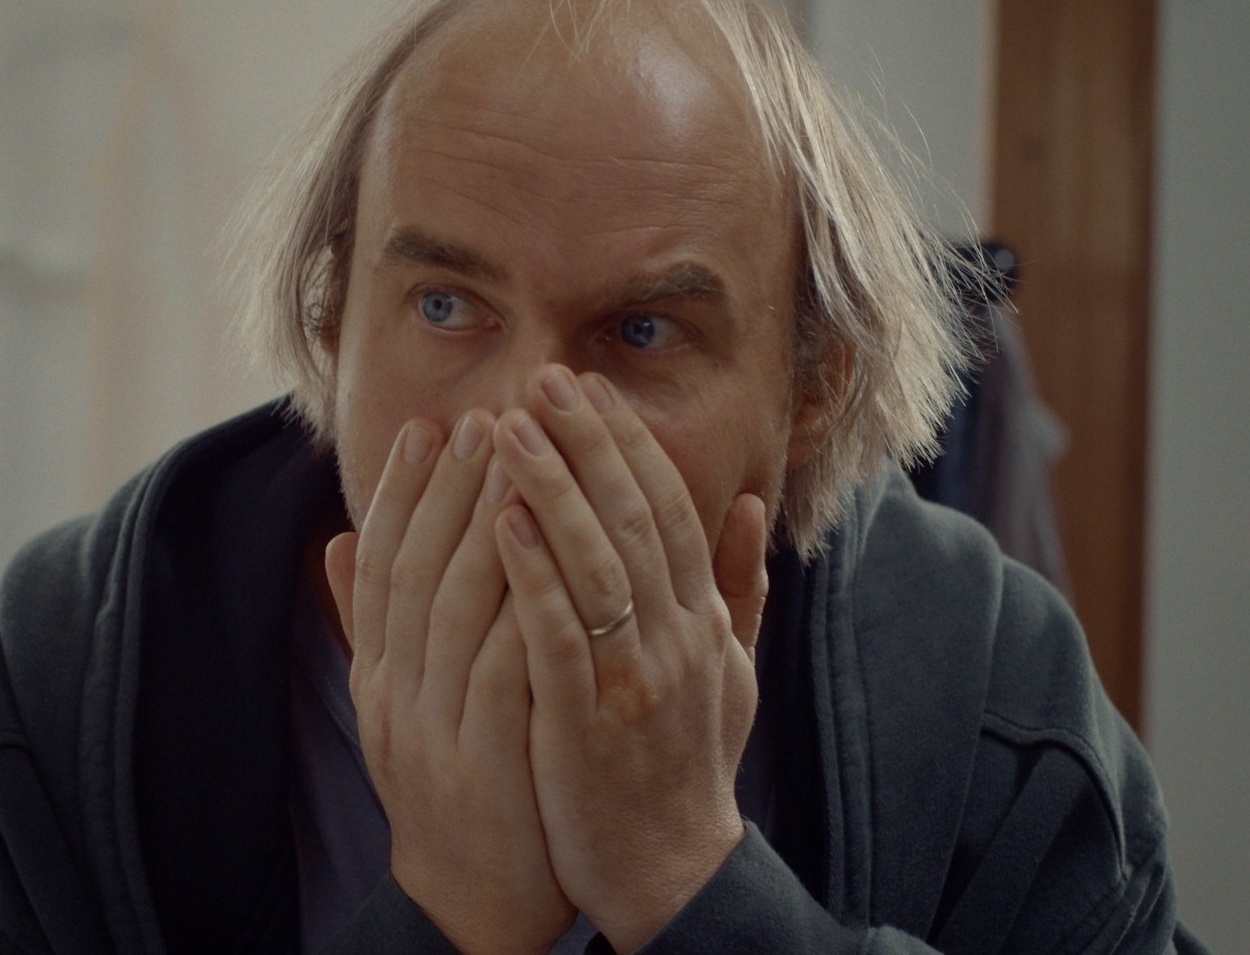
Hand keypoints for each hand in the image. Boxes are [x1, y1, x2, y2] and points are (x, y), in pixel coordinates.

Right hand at [323, 412, 575, 954]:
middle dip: (450, 489)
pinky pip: (503, 669)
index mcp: (377, 676)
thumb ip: (376, 625)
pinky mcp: (484, 764)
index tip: (429, 425)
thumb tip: (333, 539)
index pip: (380, 566)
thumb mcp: (405, 703)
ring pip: (456, 609)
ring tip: (520, 460)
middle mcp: (393, 696)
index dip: (400, 492)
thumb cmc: (462, 787)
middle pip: (416, 572)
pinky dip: (524, 606)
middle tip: (484, 415)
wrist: (475, 904)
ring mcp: (433, 730)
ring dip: (487, 527)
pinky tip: (552, 556)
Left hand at [490, 367, 768, 951]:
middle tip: (542, 377)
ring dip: (552, 488)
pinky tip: (499, 523)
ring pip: (599, 564)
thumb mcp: (731, 671)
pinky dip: (533, 575)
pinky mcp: (589, 722)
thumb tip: (750, 503)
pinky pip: (560, 635)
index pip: (670, 509)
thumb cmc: (687, 765)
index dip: (628, 443)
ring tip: (505, 428)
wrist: (671, 872)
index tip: (587, 386)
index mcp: (702, 621)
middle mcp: (677, 638)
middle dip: (588, 442)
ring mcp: (637, 680)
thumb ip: (737, 586)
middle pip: (635, 519)